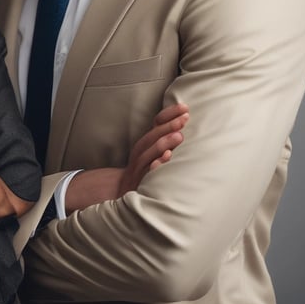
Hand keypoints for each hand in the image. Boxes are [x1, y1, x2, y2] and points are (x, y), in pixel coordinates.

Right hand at [64, 103, 188, 213]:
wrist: (120, 196)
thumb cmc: (142, 174)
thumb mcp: (151, 155)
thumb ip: (163, 141)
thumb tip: (184, 127)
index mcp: (145, 145)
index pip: (155, 125)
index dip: (168, 115)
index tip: (184, 107)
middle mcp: (140, 155)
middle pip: (151, 137)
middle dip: (168, 126)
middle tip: (184, 118)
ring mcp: (137, 170)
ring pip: (148, 154)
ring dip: (163, 144)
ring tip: (179, 136)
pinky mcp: (138, 185)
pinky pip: (146, 175)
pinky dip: (155, 167)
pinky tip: (165, 160)